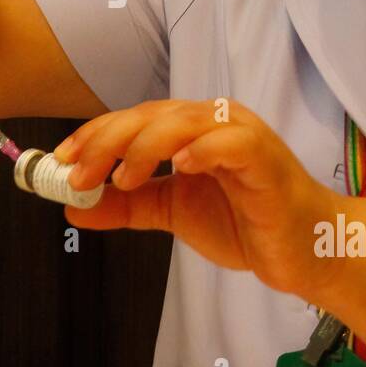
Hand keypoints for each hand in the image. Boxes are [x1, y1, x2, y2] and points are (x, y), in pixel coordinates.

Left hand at [53, 99, 337, 294]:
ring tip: (123, 178)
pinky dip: (202, 150)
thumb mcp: (172, 212)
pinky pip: (231, 142)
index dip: (94, 135)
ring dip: (145, 146)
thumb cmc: (246, 222)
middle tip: (79, 175)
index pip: (134, 119)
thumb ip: (127, 206)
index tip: (62, 160)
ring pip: (184, 121)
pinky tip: (180, 167)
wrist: (303, 251)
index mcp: (191, 129)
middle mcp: (214, 121)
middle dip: (108, 141)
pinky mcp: (264, 157)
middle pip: (152, 115)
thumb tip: (75, 208)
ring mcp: (241, 134)